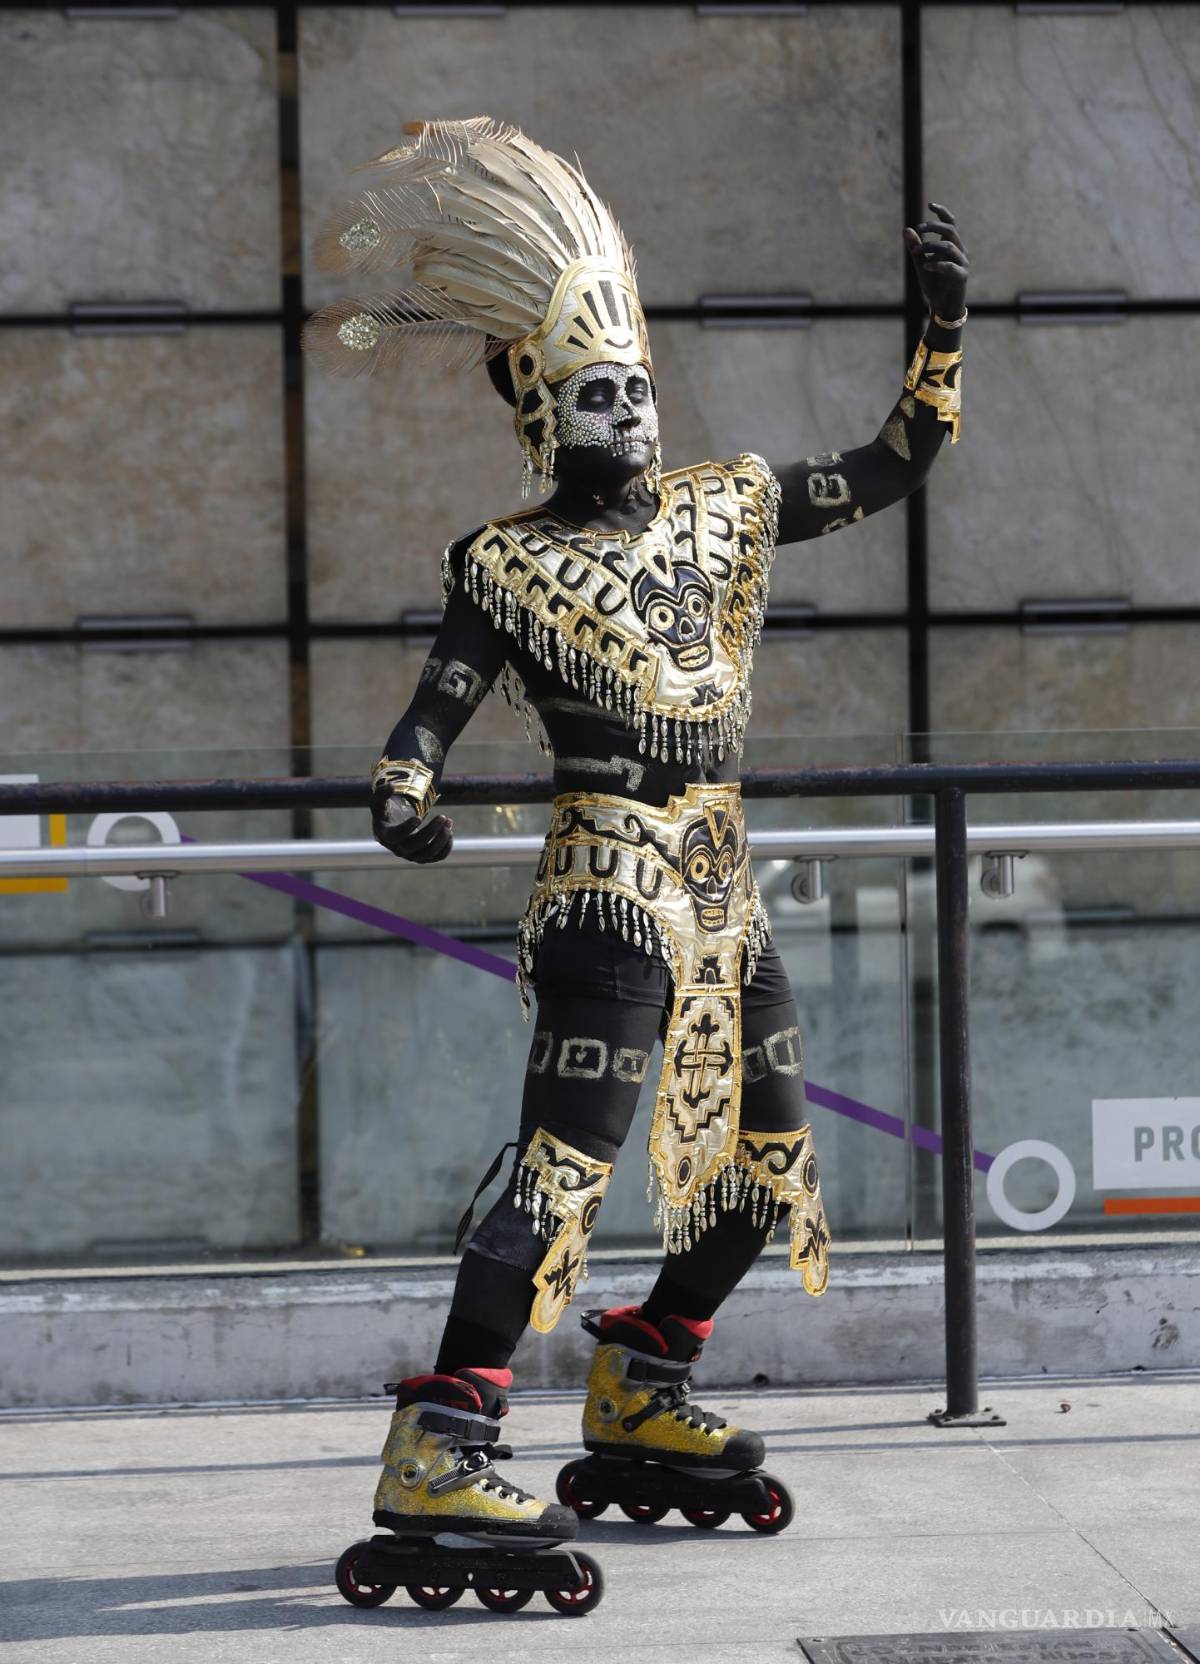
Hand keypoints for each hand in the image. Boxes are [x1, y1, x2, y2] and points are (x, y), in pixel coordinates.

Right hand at [371, 789, 453, 863]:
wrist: (392, 827)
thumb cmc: (385, 812)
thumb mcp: (379, 800)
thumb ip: (382, 792)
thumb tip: (393, 786)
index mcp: (386, 835)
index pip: (395, 836)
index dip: (407, 828)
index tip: (419, 817)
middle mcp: (398, 849)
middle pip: (415, 845)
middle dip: (431, 831)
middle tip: (443, 816)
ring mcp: (411, 855)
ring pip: (428, 854)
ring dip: (441, 839)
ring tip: (448, 821)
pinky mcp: (423, 858)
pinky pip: (437, 857)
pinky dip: (446, 847)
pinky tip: (449, 831)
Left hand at [903, 202, 968, 319]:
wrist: (942, 306)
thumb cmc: (934, 284)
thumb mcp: (921, 263)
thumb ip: (915, 248)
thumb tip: (906, 229)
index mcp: (952, 245)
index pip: (950, 223)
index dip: (942, 212)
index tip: (930, 204)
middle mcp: (960, 251)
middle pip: (950, 230)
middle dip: (933, 227)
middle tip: (918, 230)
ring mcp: (962, 263)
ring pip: (949, 246)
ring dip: (930, 246)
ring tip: (917, 253)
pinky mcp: (961, 276)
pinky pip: (950, 266)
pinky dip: (937, 265)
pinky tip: (925, 266)